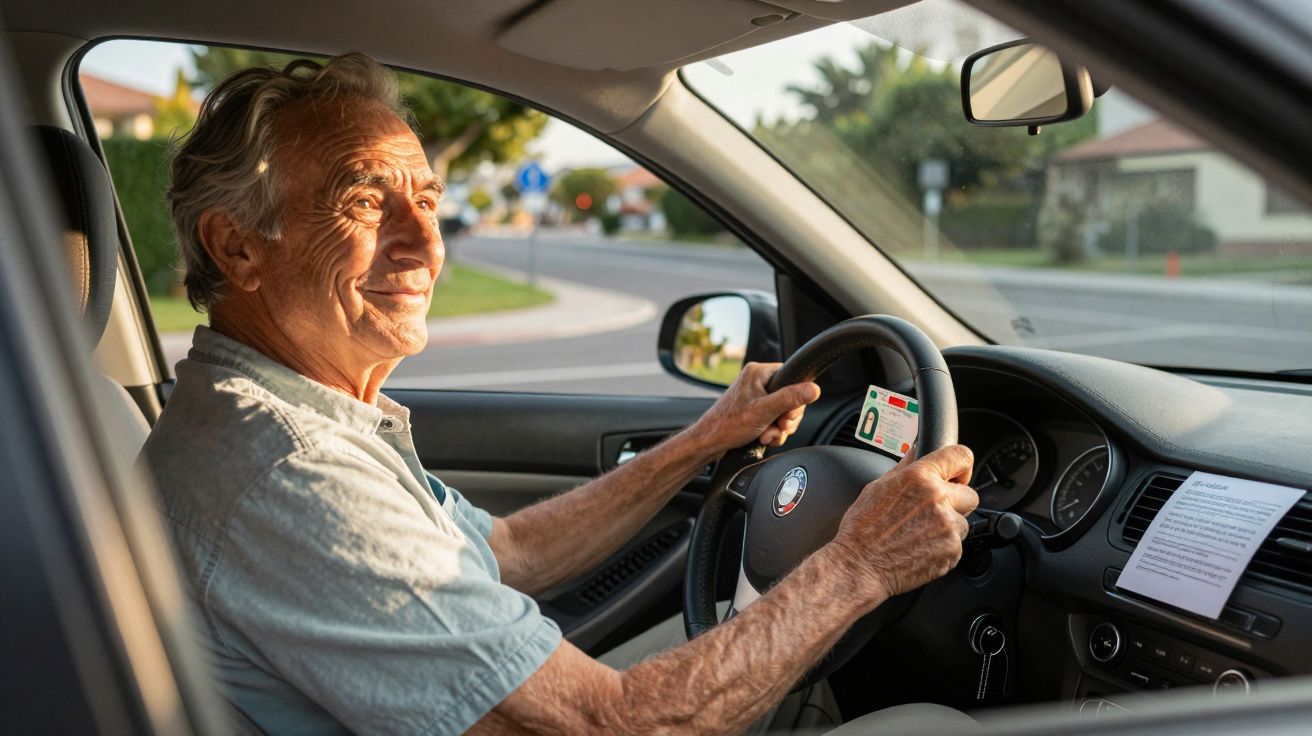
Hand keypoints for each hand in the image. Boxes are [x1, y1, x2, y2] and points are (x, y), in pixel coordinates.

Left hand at [690, 362, 820, 454]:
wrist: (710, 443)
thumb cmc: (728, 425)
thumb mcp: (764, 411)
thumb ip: (790, 399)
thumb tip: (814, 389)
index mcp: (758, 372)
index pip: (793, 377)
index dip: (796, 398)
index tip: (788, 414)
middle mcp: (757, 381)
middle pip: (791, 397)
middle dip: (786, 418)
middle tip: (777, 427)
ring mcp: (756, 396)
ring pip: (784, 411)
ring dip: (780, 428)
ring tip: (767, 435)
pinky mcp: (755, 410)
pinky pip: (775, 419)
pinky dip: (773, 431)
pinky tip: (765, 438)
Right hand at [829, 445, 978, 603]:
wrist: (860, 565)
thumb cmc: (862, 529)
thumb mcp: (877, 488)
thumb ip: (904, 468)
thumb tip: (915, 451)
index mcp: (919, 477)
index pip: (960, 456)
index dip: (962, 466)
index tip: (959, 475)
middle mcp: (937, 498)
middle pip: (969, 494)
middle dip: (956, 502)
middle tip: (933, 512)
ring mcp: (947, 525)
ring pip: (963, 522)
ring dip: (948, 527)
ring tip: (920, 534)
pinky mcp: (952, 550)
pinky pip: (957, 544)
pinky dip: (943, 547)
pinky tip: (921, 547)